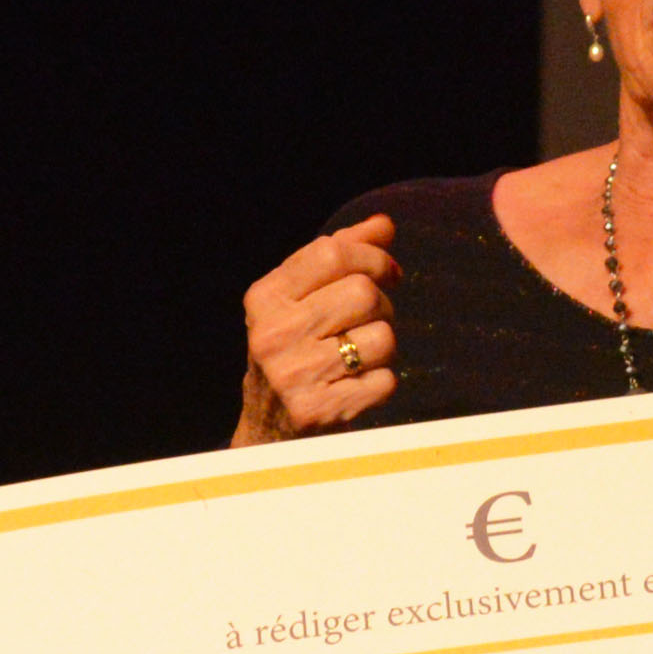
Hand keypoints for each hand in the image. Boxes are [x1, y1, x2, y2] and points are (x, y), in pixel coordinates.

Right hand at [236, 215, 398, 443]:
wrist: (268, 429)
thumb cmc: (294, 350)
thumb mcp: (300, 299)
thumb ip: (339, 256)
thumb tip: (384, 224)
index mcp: (265, 298)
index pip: (332, 253)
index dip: (372, 257)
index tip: (387, 271)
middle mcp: (273, 334)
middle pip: (363, 293)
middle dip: (382, 305)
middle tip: (371, 321)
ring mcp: (293, 375)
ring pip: (382, 338)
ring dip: (383, 347)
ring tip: (361, 356)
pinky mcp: (317, 411)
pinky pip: (385, 381)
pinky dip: (381, 383)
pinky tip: (357, 385)